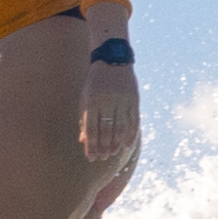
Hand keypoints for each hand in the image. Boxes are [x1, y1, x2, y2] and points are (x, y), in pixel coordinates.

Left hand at [68, 50, 139, 170]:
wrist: (113, 60)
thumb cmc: (95, 82)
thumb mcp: (85, 97)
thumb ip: (84, 119)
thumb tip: (83, 141)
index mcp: (92, 100)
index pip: (92, 128)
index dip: (91, 145)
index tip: (91, 157)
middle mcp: (107, 101)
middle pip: (106, 130)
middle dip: (103, 146)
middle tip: (102, 158)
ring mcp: (122, 100)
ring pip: (120, 127)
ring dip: (116, 143)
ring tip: (112, 153)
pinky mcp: (134, 99)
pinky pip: (133, 121)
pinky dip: (130, 134)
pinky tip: (127, 144)